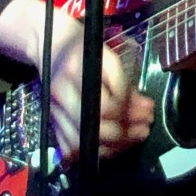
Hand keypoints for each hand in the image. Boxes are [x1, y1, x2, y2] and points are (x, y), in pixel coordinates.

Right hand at [0, 0, 153, 160]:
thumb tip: (145, 109)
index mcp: (76, 70)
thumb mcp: (106, 55)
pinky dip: (94, 151)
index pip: (105, 104)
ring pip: (84, 143)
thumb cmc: (82, 45)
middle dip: (126, 133)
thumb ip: (123, 82)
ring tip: (135, 136)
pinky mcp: (51, 121)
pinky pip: (72, 148)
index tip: (146, 109)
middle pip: (95, 127)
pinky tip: (114, 145)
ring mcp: (54, 110)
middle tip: (145, 128)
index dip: (128, 111)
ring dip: (115, 146)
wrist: (49, 43)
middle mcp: (62, 93)